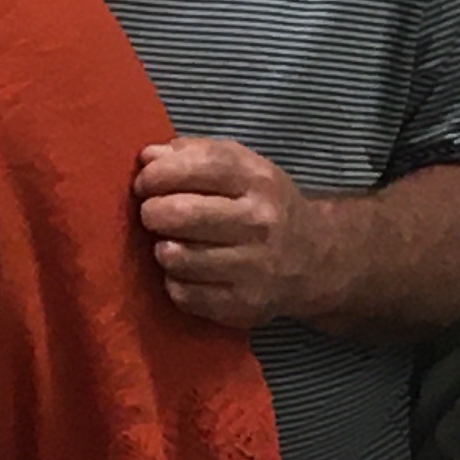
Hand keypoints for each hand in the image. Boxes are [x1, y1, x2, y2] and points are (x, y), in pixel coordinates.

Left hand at [133, 139, 327, 328]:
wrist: (315, 259)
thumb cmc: (263, 205)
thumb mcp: (242, 167)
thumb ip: (193, 153)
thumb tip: (147, 158)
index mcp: (257, 180)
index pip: (196, 167)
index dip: (157, 174)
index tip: (145, 183)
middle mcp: (259, 222)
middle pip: (179, 213)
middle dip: (151, 213)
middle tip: (154, 215)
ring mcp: (253, 268)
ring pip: (175, 257)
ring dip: (162, 249)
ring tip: (172, 244)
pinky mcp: (243, 306)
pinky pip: (183, 294)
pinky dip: (175, 282)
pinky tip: (188, 272)